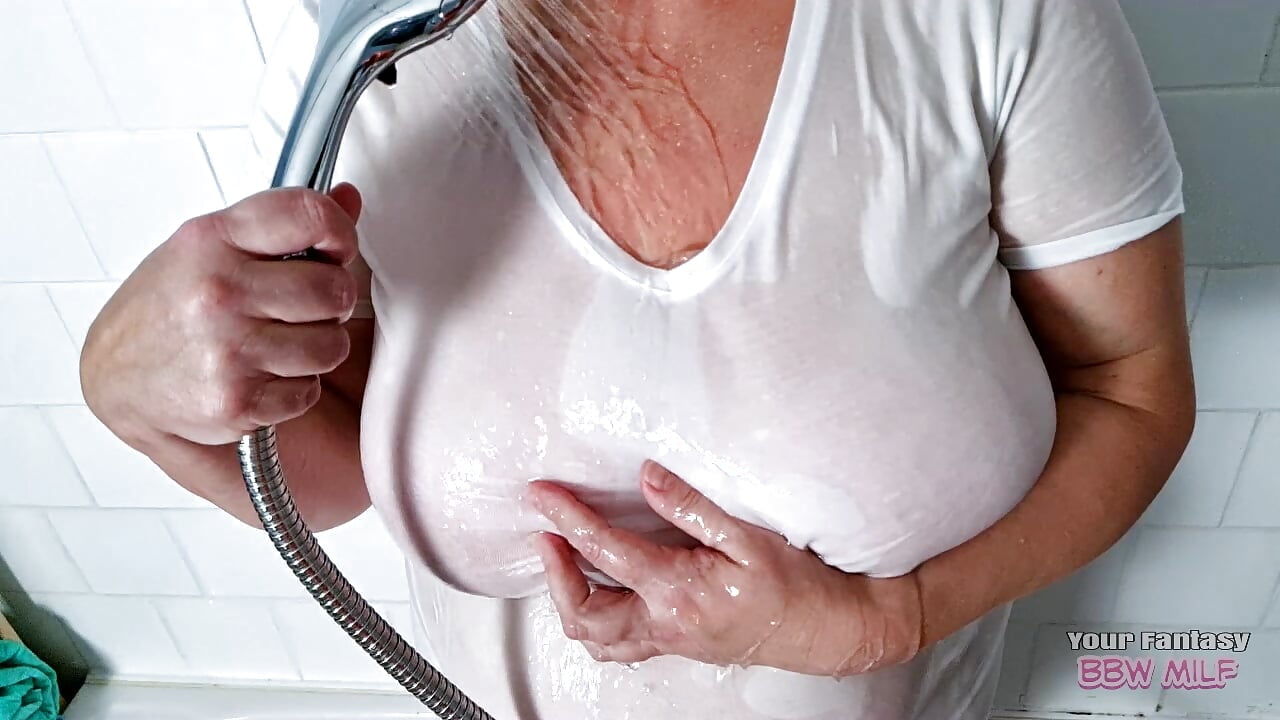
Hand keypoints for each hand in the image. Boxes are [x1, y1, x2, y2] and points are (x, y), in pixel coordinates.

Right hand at [81, 185, 363, 449]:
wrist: (114, 379)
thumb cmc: (166, 308)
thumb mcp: (210, 248)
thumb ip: (281, 226)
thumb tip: (348, 198)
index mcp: (213, 240)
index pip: (308, 214)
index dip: (339, 232)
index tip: (335, 248)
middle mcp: (220, 291)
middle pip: (334, 289)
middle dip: (331, 302)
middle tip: (302, 308)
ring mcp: (228, 348)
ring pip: (331, 345)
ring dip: (315, 349)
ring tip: (277, 344)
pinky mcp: (236, 401)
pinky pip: (307, 391)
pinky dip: (292, 390)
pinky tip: (259, 375)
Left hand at [527, 461, 924, 675]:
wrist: (828, 629)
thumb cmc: (797, 587)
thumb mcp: (747, 535)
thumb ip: (690, 507)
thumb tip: (648, 478)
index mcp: (679, 592)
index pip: (605, 551)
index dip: (567, 518)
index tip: (544, 495)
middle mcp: (667, 624)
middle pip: (584, 612)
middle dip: (554, 572)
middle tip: (546, 532)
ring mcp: (670, 640)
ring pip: (597, 638)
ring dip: (569, 600)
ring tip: (562, 561)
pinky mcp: (678, 643)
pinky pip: (620, 644)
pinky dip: (596, 621)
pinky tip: (600, 592)